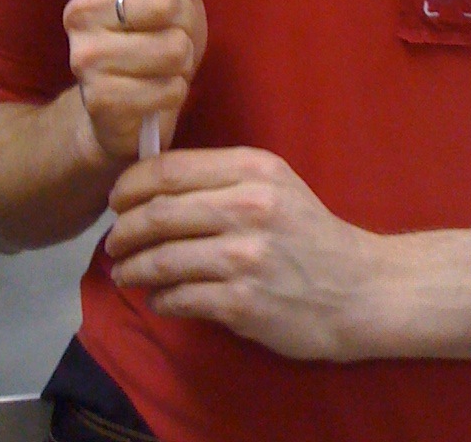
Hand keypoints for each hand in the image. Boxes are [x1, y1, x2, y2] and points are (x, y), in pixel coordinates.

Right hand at [63, 0, 206, 161]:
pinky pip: (168, 88)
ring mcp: (85, 56)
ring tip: (165, 64)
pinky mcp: (99, 100)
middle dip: (186, 19)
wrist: (122, 111)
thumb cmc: (152, 37)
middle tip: (174, 32)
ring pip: (172, 47)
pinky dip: (174, 91)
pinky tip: (156, 92)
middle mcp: (81, 9)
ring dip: (182, 60)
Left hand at [104, 146, 381, 360]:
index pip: (171, 169)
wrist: (357, 288)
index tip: (117, 198)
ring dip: (132, 269)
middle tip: (113, 241)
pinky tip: (158, 299)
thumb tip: (154, 182)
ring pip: (162, 259)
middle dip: (124, 229)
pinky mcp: (242, 302)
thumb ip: (222, 178)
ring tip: (124, 273)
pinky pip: (179, 298)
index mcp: (253, 169)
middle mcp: (248, 207)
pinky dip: (159, 300)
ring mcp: (244, 257)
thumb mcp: (275, 184)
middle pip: (158, 213)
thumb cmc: (309, 232)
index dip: (132, 184)